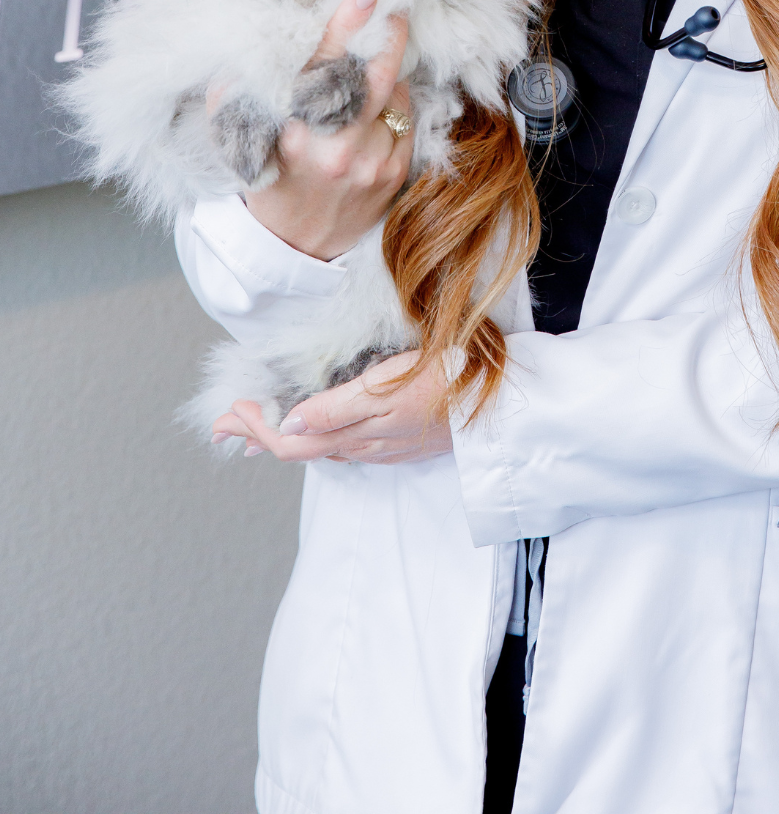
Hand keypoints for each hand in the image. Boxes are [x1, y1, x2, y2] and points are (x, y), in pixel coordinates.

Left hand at [212, 352, 451, 463]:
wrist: (506, 404)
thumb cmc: (450, 379)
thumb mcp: (391, 383)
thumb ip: (338, 406)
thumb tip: (288, 422)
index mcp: (357, 431)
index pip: (290, 442)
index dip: (256, 429)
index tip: (231, 409)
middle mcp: (364, 446)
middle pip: (297, 449)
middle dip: (255, 436)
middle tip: (221, 425)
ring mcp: (382, 448)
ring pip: (319, 450)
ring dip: (280, 437)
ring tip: (251, 426)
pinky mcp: (397, 443)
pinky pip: (342, 447)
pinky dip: (313, 438)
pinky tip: (309, 430)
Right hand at [238, 0, 413, 260]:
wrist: (293, 245)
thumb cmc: (267, 178)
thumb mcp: (240, 136)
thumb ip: (239, 90)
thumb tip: (250, 45)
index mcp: (293, 134)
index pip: (325, 69)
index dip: (346, 27)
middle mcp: (336, 149)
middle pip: (377, 77)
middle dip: (389, 35)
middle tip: (392, 9)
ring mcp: (371, 164)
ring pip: (394, 96)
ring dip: (386, 77)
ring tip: (364, 81)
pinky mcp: (395, 175)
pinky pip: (405, 121)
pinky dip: (394, 107)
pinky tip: (373, 116)